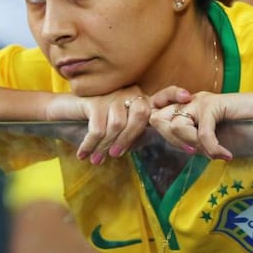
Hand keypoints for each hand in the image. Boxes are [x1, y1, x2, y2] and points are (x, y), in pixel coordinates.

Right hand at [46, 86, 191, 164]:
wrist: (64, 114)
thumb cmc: (97, 125)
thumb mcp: (122, 131)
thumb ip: (141, 133)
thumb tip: (168, 144)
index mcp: (140, 100)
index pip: (161, 95)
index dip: (174, 95)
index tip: (188, 97)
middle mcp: (129, 93)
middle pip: (140, 116)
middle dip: (129, 140)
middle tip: (115, 156)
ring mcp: (112, 95)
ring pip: (118, 125)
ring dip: (106, 146)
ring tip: (97, 159)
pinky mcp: (94, 101)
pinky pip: (98, 128)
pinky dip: (91, 144)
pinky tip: (84, 154)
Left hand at [149, 90, 252, 160]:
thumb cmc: (243, 130)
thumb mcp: (211, 140)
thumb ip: (193, 142)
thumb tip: (181, 151)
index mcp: (186, 108)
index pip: (156, 116)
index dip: (162, 134)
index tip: (185, 149)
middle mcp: (189, 101)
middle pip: (159, 120)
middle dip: (174, 141)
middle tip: (194, 152)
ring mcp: (200, 100)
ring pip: (177, 126)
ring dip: (195, 145)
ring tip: (213, 152)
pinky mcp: (213, 104)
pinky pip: (202, 132)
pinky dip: (213, 147)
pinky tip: (225, 154)